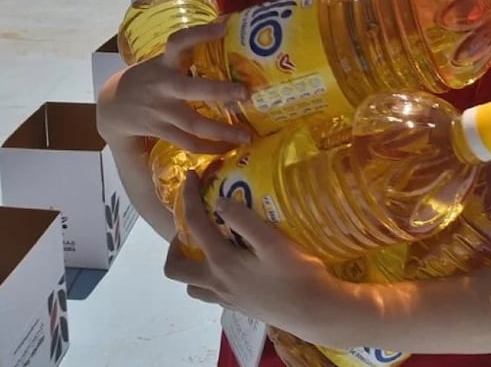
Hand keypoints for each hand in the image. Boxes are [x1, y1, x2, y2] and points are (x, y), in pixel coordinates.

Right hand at [96, 21, 249, 154]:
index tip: (223, 27)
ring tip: (246, 135)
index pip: (178, 43)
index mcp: (163, 64)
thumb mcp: (160, 62)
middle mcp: (162, 87)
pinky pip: (188, 143)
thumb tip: (225, 36)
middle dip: (220, 92)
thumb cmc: (148, 79)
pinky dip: (208, 148)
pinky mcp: (161, 131)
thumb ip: (185, 56)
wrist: (113, 105)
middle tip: (245, 93)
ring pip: (193, 124)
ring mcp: (161, 111)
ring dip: (222, 131)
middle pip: (191, 90)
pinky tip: (227, 148)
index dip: (199, 34)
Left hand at [165, 172, 360, 346]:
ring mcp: (226, 299)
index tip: (190, 176)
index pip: (194, 225)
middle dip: (173, 246)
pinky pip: (211, 294)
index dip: (188, 198)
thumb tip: (220, 202)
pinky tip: (232, 266)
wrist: (316, 313)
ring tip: (207, 248)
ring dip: (191, 266)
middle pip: (175, 269)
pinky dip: (210, 278)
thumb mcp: (273, 242)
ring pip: (192, 286)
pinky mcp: (239, 308)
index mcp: (222, 263)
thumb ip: (244, 220)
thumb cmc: (298, 275)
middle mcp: (217, 284)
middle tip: (190, 227)